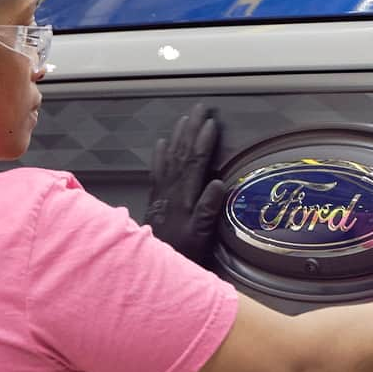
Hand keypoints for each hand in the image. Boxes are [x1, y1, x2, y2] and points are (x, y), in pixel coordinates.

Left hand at [144, 103, 225, 262]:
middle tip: (199, 109)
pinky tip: (162, 143)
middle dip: (191, 129)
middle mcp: (172, 189)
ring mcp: (162, 192)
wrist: (153, 262)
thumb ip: (208, 209)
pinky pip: (157, 170)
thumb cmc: (183, 251)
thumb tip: (219, 182)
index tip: (211, 123)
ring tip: (185, 118)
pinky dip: (160, 154)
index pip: (196, 162)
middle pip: (182, 153)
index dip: (203, 142)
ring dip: (178, 136)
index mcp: (185, 196)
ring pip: (170, 157)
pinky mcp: (156, 197)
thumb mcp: (200, 235)